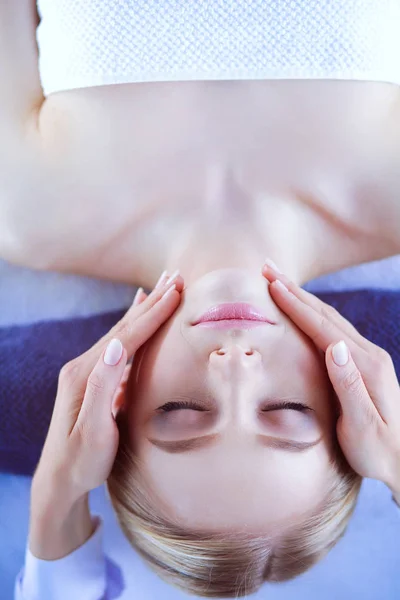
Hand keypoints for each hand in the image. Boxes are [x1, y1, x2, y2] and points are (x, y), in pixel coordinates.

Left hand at [32, 270, 183, 509]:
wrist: (59, 481)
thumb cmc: (80, 462)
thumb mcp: (93, 430)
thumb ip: (102, 387)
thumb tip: (116, 345)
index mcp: (86, 374)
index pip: (125, 336)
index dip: (153, 313)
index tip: (176, 291)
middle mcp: (84, 366)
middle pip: (124, 326)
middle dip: (152, 301)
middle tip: (175, 276)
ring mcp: (87, 371)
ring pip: (122, 331)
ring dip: (144, 308)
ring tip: (161, 287)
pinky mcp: (92, 379)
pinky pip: (118, 344)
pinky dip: (133, 325)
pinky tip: (136, 315)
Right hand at [262, 261, 399, 495]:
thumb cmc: (380, 452)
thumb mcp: (363, 426)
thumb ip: (349, 385)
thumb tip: (334, 347)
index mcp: (365, 366)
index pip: (323, 328)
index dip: (296, 305)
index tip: (272, 284)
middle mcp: (367, 354)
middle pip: (326, 314)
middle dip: (295, 290)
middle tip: (268, 268)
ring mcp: (367, 356)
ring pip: (330, 318)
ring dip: (303, 297)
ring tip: (279, 281)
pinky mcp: (363, 363)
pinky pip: (333, 328)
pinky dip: (313, 313)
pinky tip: (302, 309)